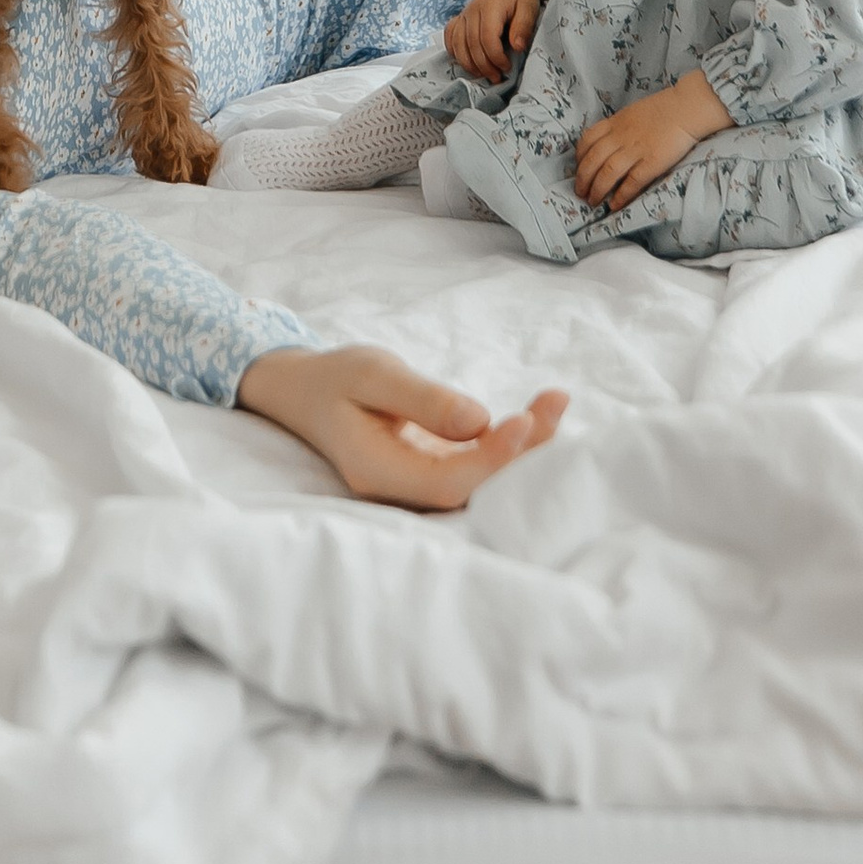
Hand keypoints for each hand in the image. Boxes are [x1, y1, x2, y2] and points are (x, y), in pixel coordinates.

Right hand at [237, 342, 566, 510]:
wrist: (308, 393)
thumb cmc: (336, 378)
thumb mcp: (374, 373)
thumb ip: (423, 399)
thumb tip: (480, 420)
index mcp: (376, 471)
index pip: (446, 482)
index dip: (491, 459)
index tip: (524, 419)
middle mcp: (401, 491)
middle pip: (473, 490)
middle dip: (521, 453)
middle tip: (554, 403)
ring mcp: (418, 486)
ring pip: (481, 482)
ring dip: (523, 448)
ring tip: (554, 402)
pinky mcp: (434, 472)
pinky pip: (478, 468)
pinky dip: (510, 443)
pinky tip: (536, 415)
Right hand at [444, 0, 558, 83]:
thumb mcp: (529, 10)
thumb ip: (523, 28)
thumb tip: (517, 47)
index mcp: (491, 5)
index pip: (487, 37)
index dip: (495, 57)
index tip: (507, 68)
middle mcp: (472, 9)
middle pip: (471, 43)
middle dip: (484, 65)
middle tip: (497, 78)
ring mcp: (464, 13)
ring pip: (457, 43)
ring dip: (469, 63)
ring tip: (483, 75)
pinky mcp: (460, 18)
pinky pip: (450, 37)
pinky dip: (455, 52)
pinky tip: (467, 62)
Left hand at [573, 70, 731, 212]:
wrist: (687, 108)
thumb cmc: (663, 108)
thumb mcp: (632, 112)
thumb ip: (619, 126)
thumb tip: (609, 140)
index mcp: (615, 123)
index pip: (587, 140)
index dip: (579, 157)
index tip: (578, 167)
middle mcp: (620, 137)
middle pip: (593, 160)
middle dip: (583, 179)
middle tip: (580, 192)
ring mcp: (635, 150)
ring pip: (607, 173)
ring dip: (597, 190)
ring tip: (593, 202)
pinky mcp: (651, 163)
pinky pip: (631, 182)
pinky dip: (621, 195)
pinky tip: (614, 205)